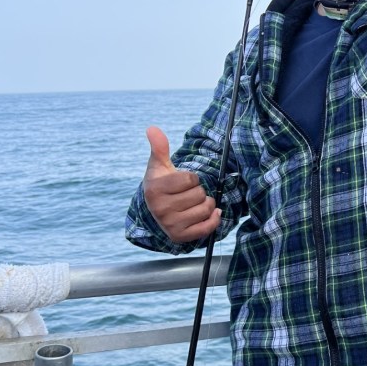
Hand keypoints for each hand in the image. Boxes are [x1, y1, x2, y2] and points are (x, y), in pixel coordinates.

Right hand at [142, 126, 221, 242]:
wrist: (157, 209)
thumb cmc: (162, 184)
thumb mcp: (159, 165)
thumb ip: (159, 147)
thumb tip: (152, 128)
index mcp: (155, 190)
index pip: (191, 179)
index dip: (192, 178)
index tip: (183, 181)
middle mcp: (160, 209)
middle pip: (200, 194)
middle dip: (199, 191)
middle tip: (189, 194)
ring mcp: (170, 225)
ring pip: (206, 208)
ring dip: (206, 203)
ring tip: (195, 203)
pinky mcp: (180, 237)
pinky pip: (207, 228)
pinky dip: (214, 219)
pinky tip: (211, 213)